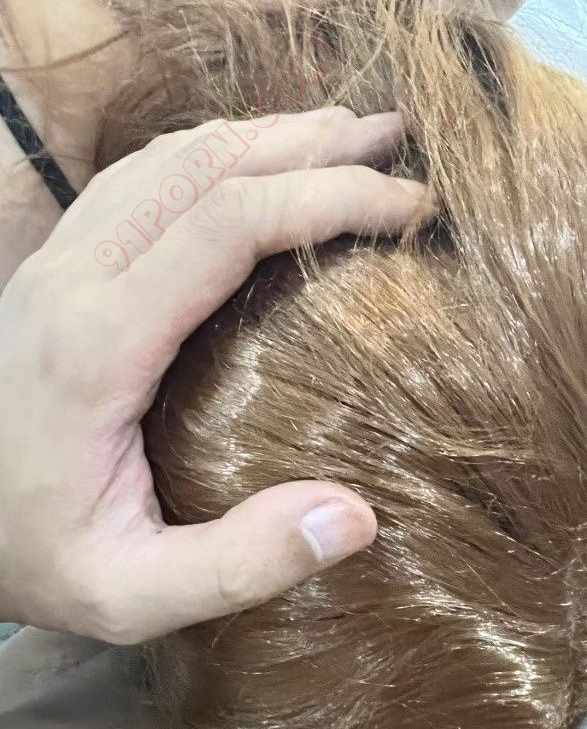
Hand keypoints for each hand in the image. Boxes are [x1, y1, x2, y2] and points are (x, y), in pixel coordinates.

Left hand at [0, 107, 429, 643]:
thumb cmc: (30, 557)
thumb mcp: (130, 595)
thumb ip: (240, 564)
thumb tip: (356, 517)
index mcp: (99, 342)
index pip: (229, 224)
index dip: (327, 197)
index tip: (407, 207)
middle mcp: (75, 276)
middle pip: (205, 167)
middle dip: (313, 145)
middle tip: (396, 140)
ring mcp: (59, 259)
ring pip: (169, 158)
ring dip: (263, 136)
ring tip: (341, 133)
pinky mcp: (56, 265)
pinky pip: (139, 178)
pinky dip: (210, 153)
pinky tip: (249, 160)